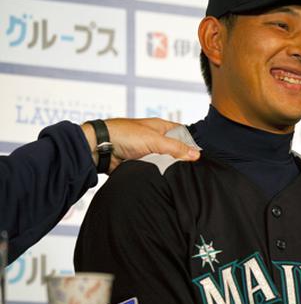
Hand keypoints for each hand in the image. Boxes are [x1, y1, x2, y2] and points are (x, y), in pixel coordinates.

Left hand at [82, 118, 200, 172]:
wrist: (99, 148)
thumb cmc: (123, 134)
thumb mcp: (154, 140)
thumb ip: (175, 148)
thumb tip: (194, 154)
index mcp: (160, 127)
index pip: (182, 134)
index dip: (190, 143)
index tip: (197, 155)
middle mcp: (155, 138)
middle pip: (174, 150)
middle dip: (179, 158)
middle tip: (187, 167)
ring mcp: (147, 151)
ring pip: (164, 161)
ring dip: (166, 166)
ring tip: (173, 172)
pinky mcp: (140, 163)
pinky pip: (153, 169)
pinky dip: (156, 172)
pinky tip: (160, 176)